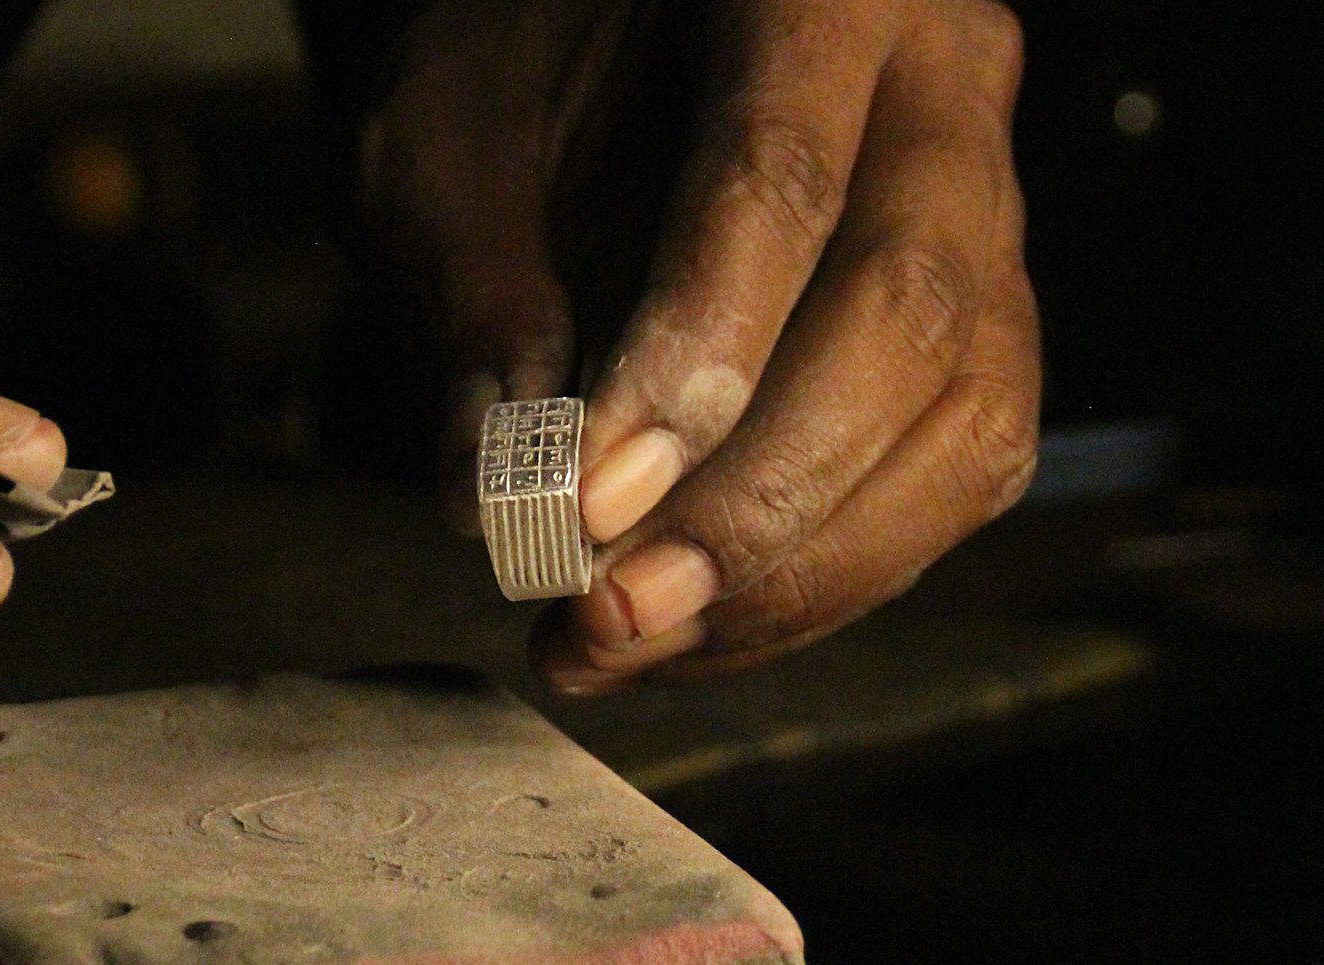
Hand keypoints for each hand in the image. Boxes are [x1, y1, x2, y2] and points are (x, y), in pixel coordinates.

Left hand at [363, 0, 1038, 690]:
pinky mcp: (984, 328)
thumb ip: (469, 289)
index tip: (588, 504)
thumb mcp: (446, 137)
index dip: (693, 360)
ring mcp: (986, 216)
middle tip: (613, 609)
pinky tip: (699, 623)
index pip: (777, 188)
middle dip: (757, 502)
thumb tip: (491, 492)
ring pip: (964, 424)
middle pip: (905, 317)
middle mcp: (939, 94)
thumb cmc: (521, 64)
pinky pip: (951, 477)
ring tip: (635, 639)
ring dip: (798, 573)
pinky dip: (825, 578)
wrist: (602, 38)